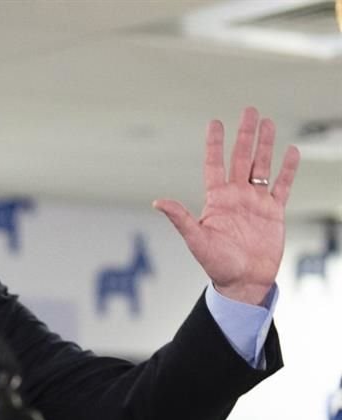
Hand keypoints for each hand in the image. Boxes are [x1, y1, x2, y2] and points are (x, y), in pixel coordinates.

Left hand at [154, 107, 300, 305]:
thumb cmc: (216, 263)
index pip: (215, 164)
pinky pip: (281, 186)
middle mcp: (235, 196)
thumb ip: (180, 218)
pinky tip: (291, 151)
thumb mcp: (195, 239)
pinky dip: (287, 169)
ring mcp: (255, 202)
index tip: (216, 122)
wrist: (243, 281)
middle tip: (249, 110)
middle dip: (245, 135)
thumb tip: (157, 202)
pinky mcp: (273, 212)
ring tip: (268, 122)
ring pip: (262, 166)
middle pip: (241, 158)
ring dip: (265, 145)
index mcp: (216, 200)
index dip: (215, 143)